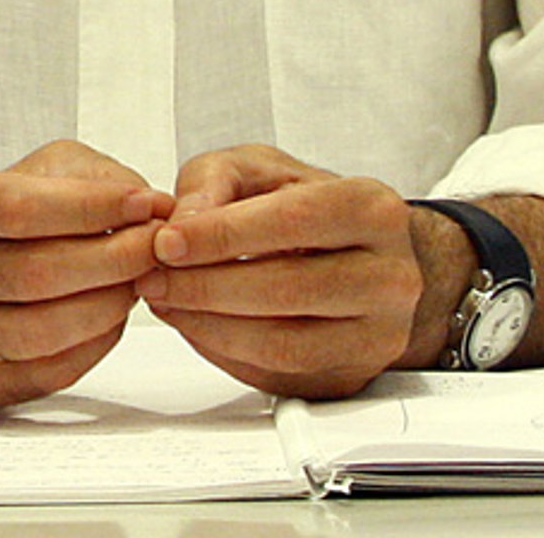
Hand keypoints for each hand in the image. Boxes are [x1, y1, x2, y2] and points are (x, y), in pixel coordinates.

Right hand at [0, 140, 174, 405]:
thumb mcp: (36, 173)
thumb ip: (94, 179)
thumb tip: (154, 208)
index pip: (18, 207)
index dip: (90, 207)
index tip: (145, 204)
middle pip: (35, 272)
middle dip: (113, 259)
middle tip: (159, 247)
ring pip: (40, 331)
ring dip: (107, 305)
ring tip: (138, 281)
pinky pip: (46, 372)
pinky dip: (94, 344)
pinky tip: (113, 317)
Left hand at [134, 145, 421, 398]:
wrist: (362, 253)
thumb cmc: (309, 205)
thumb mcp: (261, 168)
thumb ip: (215, 182)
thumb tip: (182, 225)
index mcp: (373, 209)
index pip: (293, 221)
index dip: (222, 235)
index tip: (167, 240)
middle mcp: (389, 276)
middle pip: (289, 289)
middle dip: (206, 285)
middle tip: (154, 276)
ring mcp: (377, 335)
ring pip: (284, 344)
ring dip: (209, 326)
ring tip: (166, 300)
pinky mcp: (350, 377)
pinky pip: (278, 376)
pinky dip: (224, 352)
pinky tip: (195, 324)